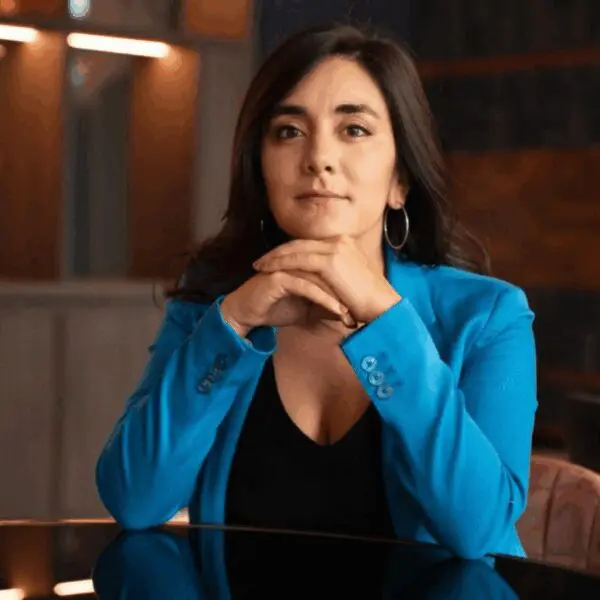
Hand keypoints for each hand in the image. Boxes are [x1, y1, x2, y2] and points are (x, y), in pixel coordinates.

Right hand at [220, 271, 354, 336]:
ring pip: (321, 279)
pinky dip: (323, 299)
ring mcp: (289, 266)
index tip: (364, 308)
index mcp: (307, 264)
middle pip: (331, 273)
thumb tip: (348, 314)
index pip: (334, 273)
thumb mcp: (307, 311)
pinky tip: (336, 311)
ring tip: (351, 314)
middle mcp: (299, 262)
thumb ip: (325, 308)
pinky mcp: (280, 277)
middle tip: (363, 312)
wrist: (248, 313)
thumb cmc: (276, 308)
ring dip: (338, 298)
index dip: (349, 290)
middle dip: (347, 294)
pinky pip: (307, 287)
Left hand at [252, 236, 401, 323]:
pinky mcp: (329, 261)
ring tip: (259, 266)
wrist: (382, 307)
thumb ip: (332, 276)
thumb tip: (316, 283)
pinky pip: (297, 260)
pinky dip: (280, 265)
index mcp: (344, 244)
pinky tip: (268, 272)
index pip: (309, 244)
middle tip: (260, 261)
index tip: (274, 260)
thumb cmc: (367, 302)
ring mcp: (334, 249)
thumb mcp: (347, 282)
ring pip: (295, 250)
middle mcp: (338, 241)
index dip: (289, 251)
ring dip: (274, 258)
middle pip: (299, 243)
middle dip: (277, 252)